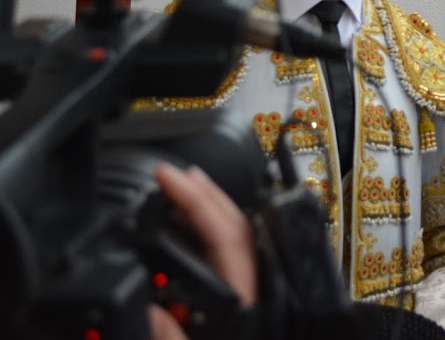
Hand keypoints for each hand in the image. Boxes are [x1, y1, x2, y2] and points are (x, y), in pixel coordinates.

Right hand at [148, 164, 257, 339]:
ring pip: (237, 238)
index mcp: (248, 299)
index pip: (225, 233)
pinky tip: (194, 235)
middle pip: (235, 226)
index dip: (196, 200)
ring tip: (184, 192)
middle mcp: (254, 290)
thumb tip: (148, 312)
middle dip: (205, 194)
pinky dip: (212, 237)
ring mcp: (253, 293)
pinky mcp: (248, 302)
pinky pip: (232, 257)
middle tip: (174, 175)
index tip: (169, 177)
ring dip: (209, 212)